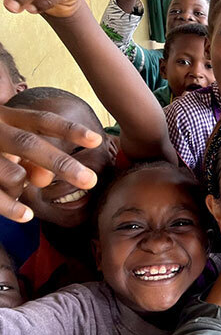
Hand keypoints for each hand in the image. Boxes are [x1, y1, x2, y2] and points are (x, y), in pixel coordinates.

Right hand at [0, 105, 100, 221]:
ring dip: (27, 184)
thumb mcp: (8, 139)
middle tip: (90, 181)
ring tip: (33, 189)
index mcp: (7, 117)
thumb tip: (45, 177)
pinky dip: (9, 206)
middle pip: (30, 144)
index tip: (97, 140)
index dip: (70, 129)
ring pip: (9, 171)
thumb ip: (30, 154)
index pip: (42, 120)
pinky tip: (27, 216)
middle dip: (62, 163)